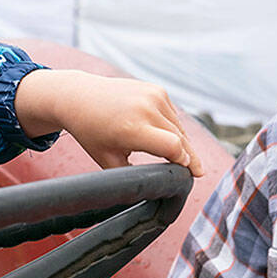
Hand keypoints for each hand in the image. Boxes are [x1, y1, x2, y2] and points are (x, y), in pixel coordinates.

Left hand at [14, 69, 202, 175]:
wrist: (79, 97)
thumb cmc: (91, 131)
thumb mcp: (107, 160)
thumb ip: (132, 176)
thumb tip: (154, 188)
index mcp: (132, 128)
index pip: (173, 147)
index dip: (185, 162)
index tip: (190, 174)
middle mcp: (145, 109)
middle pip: (181, 138)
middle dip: (189, 157)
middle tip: (197, 171)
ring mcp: (152, 95)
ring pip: (179, 126)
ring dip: (182, 141)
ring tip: (179, 156)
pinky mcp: (156, 89)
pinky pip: (172, 114)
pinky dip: (172, 126)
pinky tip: (165, 135)